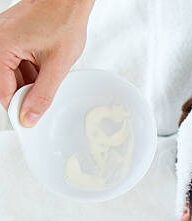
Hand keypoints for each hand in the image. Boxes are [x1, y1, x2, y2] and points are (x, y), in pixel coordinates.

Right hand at [0, 0, 92, 126]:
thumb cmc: (63, 22)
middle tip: (44, 101)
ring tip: (49, 77)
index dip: (17, 108)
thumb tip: (30, 116)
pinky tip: (46, 71)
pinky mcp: (13, 36)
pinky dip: (31, 70)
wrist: (69, 0)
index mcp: (1, 47)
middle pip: (6, 82)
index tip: (28, 121)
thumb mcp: (57, 66)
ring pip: (12, 73)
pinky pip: (17, 61)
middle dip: (25, 93)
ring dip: (30, 82)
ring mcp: (4, 37)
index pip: (2, 91)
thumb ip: (43, 94)